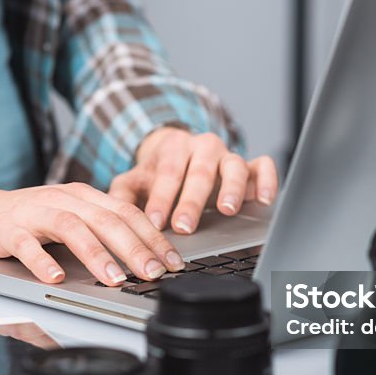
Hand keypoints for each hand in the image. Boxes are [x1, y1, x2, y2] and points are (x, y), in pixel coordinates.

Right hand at [0, 183, 184, 285]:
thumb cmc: (26, 223)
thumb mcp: (69, 223)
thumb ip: (100, 235)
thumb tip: (144, 262)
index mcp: (83, 198)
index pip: (126, 213)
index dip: (153, 237)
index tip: (173, 262)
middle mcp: (62, 199)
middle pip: (106, 219)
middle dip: (134, 247)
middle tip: (154, 273)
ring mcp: (33, 212)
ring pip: (71, 228)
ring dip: (96, 254)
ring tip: (115, 279)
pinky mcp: (5, 229)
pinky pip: (25, 244)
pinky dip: (41, 261)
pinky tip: (54, 279)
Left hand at [108, 128, 278, 233]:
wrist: (177, 153)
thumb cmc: (156, 174)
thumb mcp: (133, 181)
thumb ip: (121, 194)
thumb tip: (108, 213)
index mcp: (173, 148)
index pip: (167, 172)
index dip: (161, 198)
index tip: (155, 222)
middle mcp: (203, 148)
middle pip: (199, 172)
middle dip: (191, 201)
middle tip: (184, 226)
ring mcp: (228, 156)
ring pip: (234, 166)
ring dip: (231, 189)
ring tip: (226, 210)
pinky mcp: (249, 165)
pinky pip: (263, 166)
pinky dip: (267, 180)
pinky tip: (264, 200)